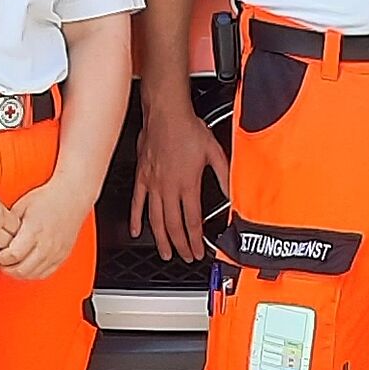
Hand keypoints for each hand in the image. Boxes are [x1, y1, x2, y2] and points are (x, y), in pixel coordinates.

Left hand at [0, 180, 91, 280]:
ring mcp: (55, 251)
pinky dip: (33, 273)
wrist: (71, 197)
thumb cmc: (47, 199)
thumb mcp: (21, 206)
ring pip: (33, 274)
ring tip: (13, 265)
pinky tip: (27, 267)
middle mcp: (46, 244)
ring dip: (20, 273)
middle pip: (22, 269)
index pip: (12, 255)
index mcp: (33, 230)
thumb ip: (8, 224)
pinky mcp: (62, 255)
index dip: (1, 258)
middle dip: (8, 269)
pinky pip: (46, 273)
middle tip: (2, 263)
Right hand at [131, 104, 230, 261]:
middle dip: (180, 246)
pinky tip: (136, 230)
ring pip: (155, 219)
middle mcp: (169, 187)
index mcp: (188, 184)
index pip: (192, 221)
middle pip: (173, 226)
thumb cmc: (188, 128)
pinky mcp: (142, 177)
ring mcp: (153, 184)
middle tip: (185, 256)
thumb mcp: (215, 152)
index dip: (195, 241)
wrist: (166, 113)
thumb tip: (233, 194)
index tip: (198, 251)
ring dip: (161, 239)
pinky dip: (136, 219)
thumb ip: (224, 177)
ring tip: (165, 253)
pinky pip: (137, 203)